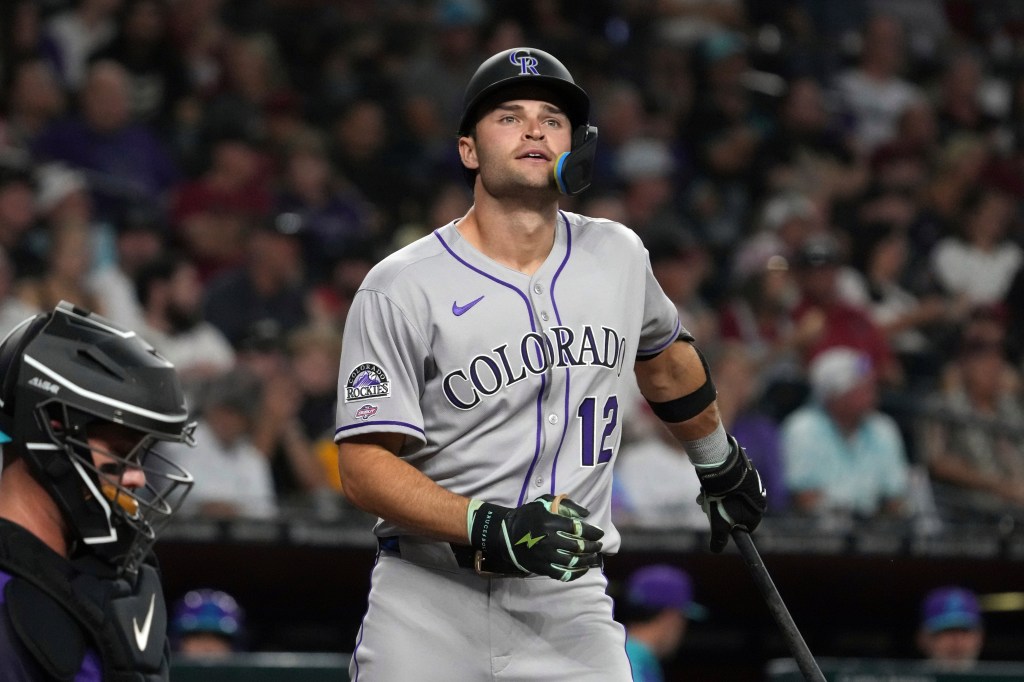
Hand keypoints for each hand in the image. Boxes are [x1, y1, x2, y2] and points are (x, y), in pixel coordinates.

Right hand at [470, 494, 603, 581]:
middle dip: (593, 546)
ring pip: (573, 561)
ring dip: (587, 560)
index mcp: (550, 522)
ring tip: (594, 558)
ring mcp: (546, 556)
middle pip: (579, 546)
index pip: (578, 528)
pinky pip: (563, 574)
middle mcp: (549, 540)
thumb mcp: (544, 502)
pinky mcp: (542, 567)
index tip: (599, 533)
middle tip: (599, 546)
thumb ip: (566, 504)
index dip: (593, 531)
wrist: (506, 535)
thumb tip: (585, 513)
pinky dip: (576, 573)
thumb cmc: (528, 516)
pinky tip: (583, 569)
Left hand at [695, 434, 766, 552]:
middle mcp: (758, 499)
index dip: (728, 527)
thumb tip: (715, 551)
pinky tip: (708, 486)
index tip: (716, 522)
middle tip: (706, 507)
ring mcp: (752, 485)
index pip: (743, 527)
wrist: (723, 469)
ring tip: (704, 495)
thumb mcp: (719, 524)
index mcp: (757, 513)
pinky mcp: (745, 474)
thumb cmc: (723, 499)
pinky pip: (731, 485)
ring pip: (730, 498)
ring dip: (715, 499)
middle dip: (718, 511)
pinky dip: (720, 487)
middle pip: (734, 512)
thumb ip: (719, 540)